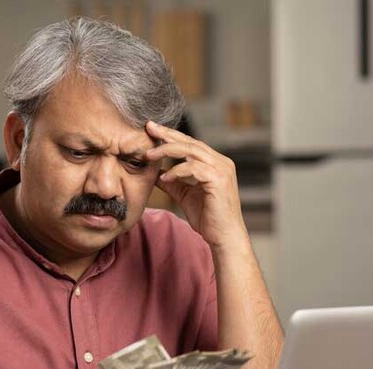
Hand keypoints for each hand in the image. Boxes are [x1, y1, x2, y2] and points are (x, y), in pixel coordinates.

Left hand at [145, 121, 248, 249]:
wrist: (223, 237)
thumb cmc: (208, 218)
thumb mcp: (184, 195)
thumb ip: (172, 182)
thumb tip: (155, 173)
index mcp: (214, 163)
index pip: (190, 143)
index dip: (171, 136)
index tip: (151, 130)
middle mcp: (221, 162)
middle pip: (190, 141)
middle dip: (168, 134)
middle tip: (149, 128)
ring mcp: (222, 169)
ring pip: (192, 150)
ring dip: (168, 151)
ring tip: (149, 155)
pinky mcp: (219, 180)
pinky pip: (194, 168)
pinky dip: (177, 171)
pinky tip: (165, 178)